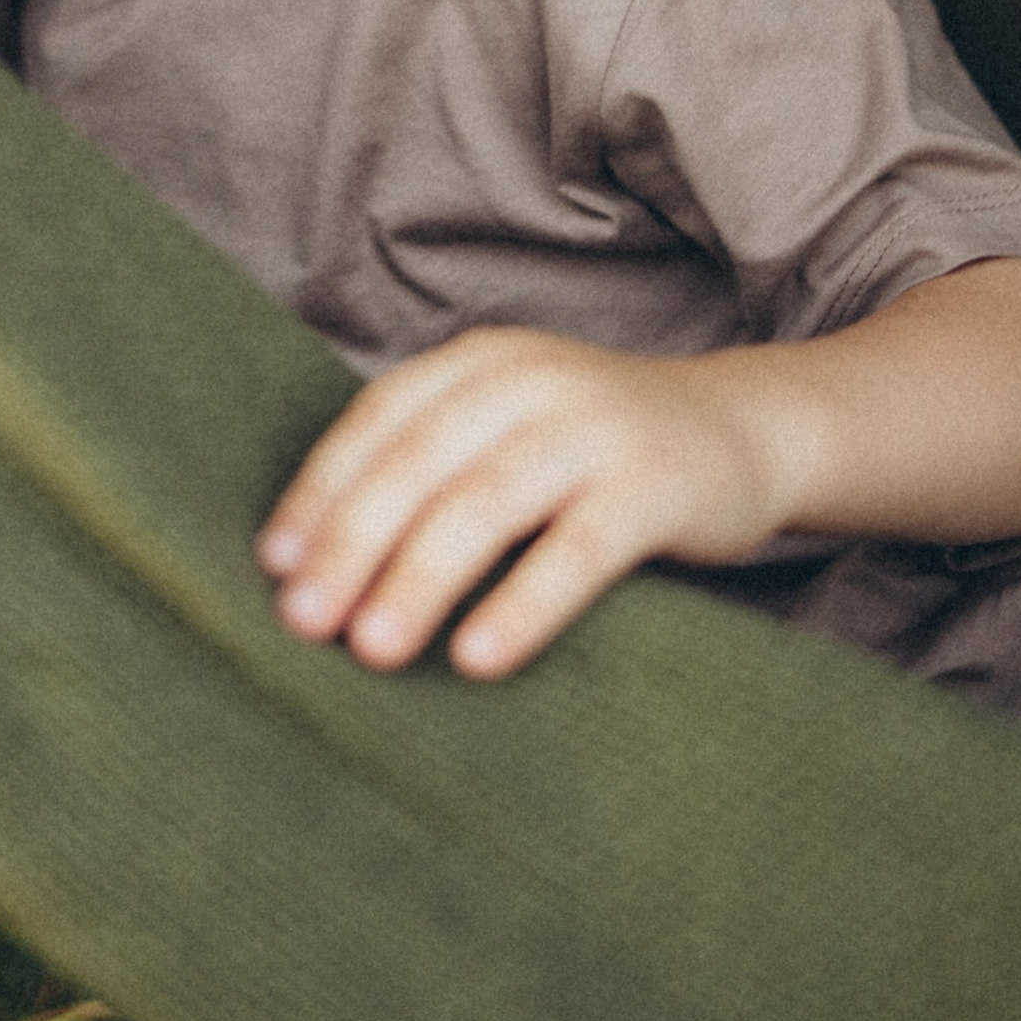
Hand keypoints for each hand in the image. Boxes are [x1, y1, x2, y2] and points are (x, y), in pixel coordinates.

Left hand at [256, 325, 786, 678]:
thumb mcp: (508, 431)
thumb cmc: (594, 452)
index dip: (322, 492)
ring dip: (419, 578)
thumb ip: (432, 470)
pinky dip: (522, 603)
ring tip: (371, 650)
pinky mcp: (655, 486)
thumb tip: (313, 568)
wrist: (745, 430)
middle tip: (303, 623)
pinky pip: (579, 550)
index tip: (274, 566)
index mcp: (479, 363)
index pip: (380, 420)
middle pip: (420, 463)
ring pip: (486, 503)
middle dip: (352, 544)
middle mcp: (530, 381)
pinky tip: (477, 656)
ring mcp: (595, 429)